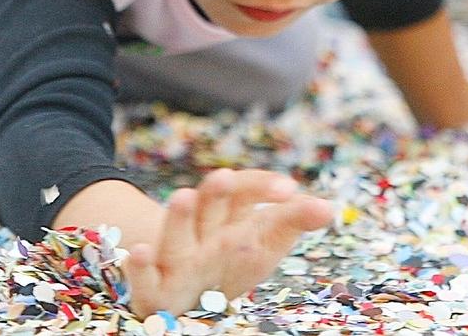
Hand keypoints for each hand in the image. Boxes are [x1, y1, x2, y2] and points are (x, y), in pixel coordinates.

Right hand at [121, 168, 334, 317]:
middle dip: (217, 194)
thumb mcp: (262, 241)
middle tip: (225, 177)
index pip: (244, 191)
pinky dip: (139, 267)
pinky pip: (142, 279)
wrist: (180, 291)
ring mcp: (174, 259)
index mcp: (226, 216)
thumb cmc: (227, 262)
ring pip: (174, 237)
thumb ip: (291, 220)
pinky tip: (138, 253)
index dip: (262, 187)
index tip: (289, 190)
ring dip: (178, 218)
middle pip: (209, 208)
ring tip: (182, 196)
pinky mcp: (153, 289)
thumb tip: (328, 207)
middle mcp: (199, 231)